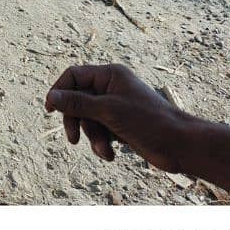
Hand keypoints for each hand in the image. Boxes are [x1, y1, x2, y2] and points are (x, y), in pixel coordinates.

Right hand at [45, 64, 188, 171]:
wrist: (180, 145)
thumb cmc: (149, 121)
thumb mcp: (108, 111)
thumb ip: (77, 103)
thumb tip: (50, 96)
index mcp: (109, 75)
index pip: (73, 76)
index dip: (59, 91)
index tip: (50, 109)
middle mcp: (110, 88)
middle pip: (76, 100)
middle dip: (76, 121)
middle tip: (72, 138)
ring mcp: (114, 107)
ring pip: (87, 119)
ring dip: (92, 137)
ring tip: (103, 150)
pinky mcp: (118, 125)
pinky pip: (98, 131)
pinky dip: (101, 144)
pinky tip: (110, 154)